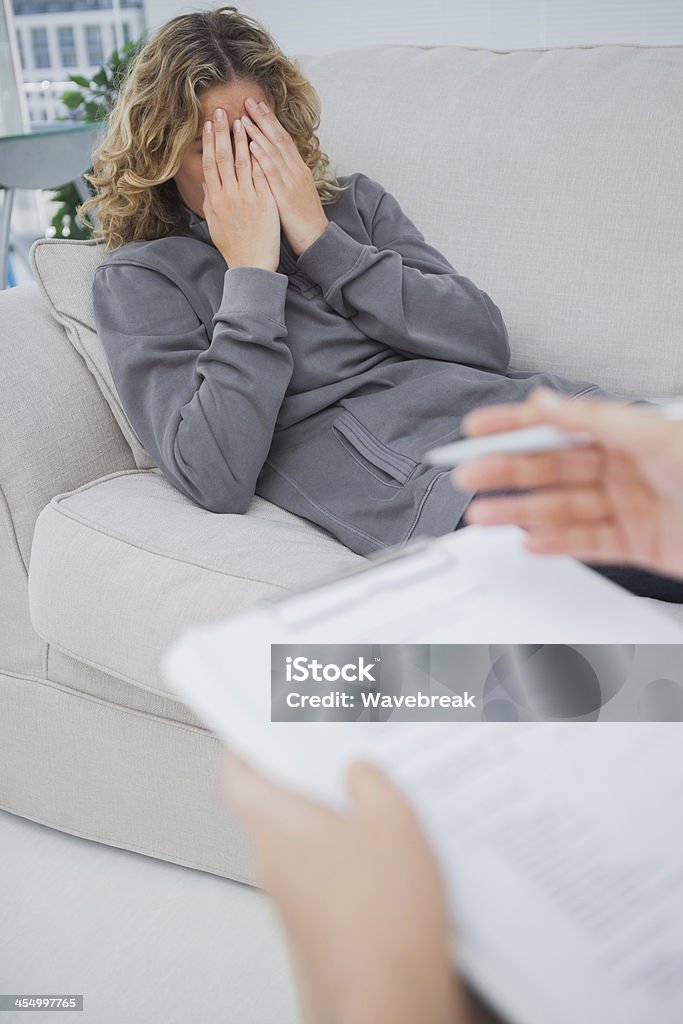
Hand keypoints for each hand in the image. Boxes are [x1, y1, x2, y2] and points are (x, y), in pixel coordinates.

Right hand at [201, 107, 280, 271]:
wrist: (250, 264)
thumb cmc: (233, 245)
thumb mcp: (215, 223)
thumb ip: (209, 201)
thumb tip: (206, 182)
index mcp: (214, 199)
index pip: (210, 164)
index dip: (209, 142)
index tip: (208, 124)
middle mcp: (228, 195)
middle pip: (223, 157)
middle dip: (221, 132)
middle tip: (220, 111)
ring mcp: (246, 197)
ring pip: (242, 162)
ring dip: (241, 139)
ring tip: (240, 120)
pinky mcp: (263, 202)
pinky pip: (261, 175)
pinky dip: (259, 157)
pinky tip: (259, 141)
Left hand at [219, 751, 470, 1023]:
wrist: (390, 1005)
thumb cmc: (382, 925)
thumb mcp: (393, 824)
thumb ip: (371, 784)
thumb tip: (359, 770)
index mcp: (278, 827)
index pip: (236, 776)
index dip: (244, 744)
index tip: (258, 723)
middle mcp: (275, 862)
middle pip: (272, 804)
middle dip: (304, 777)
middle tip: (335, 752)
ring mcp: (294, 898)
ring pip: (302, 841)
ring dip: (331, 819)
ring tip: (375, 801)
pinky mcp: (318, 925)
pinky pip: (325, 874)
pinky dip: (348, 857)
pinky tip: (387, 854)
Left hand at [239, 96, 329, 257]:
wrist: (316, 239)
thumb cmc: (303, 220)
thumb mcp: (294, 193)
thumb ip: (282, 178)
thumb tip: (268, 167)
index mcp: (298, 169)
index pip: (283, 139)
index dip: (269, 121)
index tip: (257, 106)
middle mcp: (296, 170)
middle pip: (278, 138)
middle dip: (263, 118)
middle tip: (248, 100)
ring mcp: (292, 182)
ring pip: (274, 152)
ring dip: (258, 133)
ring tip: (244, 117)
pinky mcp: (286, 195)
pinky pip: (272, 173)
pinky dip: (262, 157)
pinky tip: (251, 146)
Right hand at [453, 387, 682, 578]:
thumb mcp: (657, 435)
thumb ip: (598, 418)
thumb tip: (549, 400)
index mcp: (626, 433)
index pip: (559, 423)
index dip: (516, 425)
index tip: (477, 429)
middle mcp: (624, 467)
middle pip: (553, 468)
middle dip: (508, 472)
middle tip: (470, 477)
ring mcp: (628, 506)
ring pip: (562, 507)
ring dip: (521, 511)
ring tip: (486, 515)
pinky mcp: (636, 543)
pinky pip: (587, 542)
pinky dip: (557, 543)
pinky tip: (531, 540)